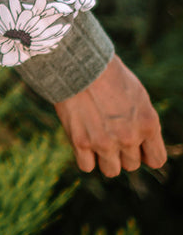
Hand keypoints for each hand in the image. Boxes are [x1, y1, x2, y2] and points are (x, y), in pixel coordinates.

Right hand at [53, 55, 167, 176]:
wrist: (78, 64)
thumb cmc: (109, 75)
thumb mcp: (138, 96)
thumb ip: (143, 123)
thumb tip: (141, 145)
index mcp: (148, 124)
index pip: (156, 160)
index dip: (145, 154)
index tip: (136, 146)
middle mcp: (129, 137)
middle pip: (131, 165)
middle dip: (122, 152)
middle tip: (110, 132)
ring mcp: (105, 142)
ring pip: (111, 170)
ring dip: (105, 158)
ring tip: (96, 138)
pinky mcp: (81, 143)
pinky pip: (87, 166)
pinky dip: (85, 157)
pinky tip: (83, 140)